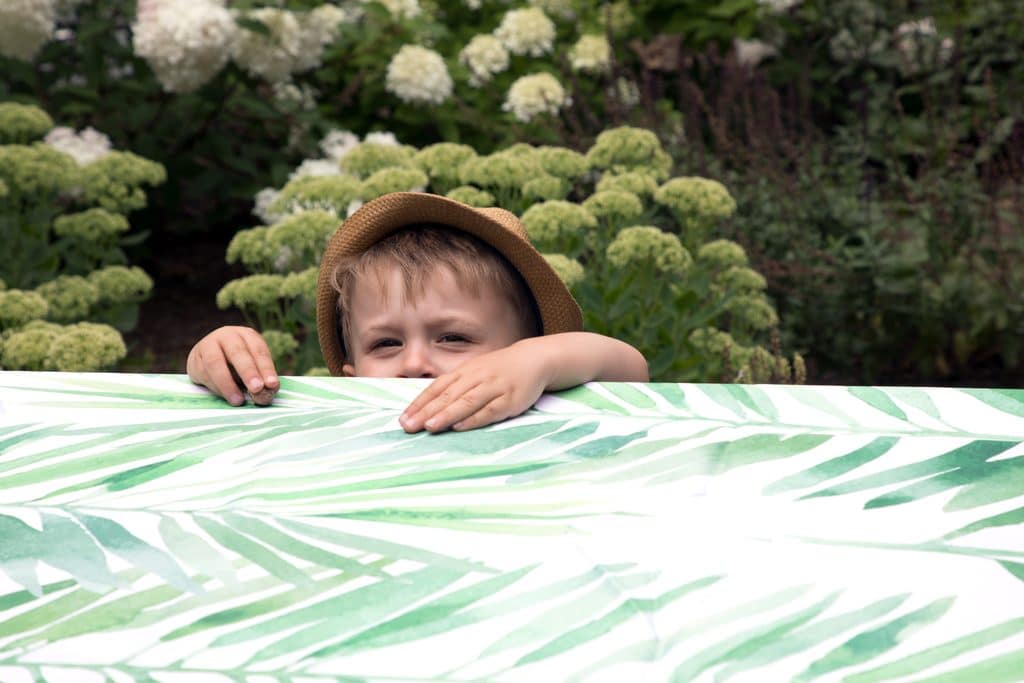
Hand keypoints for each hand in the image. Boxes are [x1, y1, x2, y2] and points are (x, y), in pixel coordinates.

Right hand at [186, 326, 279, 405]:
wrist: (208, 359)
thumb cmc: (237, 365)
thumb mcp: (252, 367)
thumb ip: (260, 378)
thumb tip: (266, 393)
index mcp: (246, 335)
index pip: (258, 350)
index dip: (266, 368)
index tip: (272, 384)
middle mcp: (227, 335)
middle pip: (237, 352)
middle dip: (248, 372)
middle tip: (257, 389)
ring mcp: (208, 345)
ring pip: (215, 362)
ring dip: (227, 384)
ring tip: (238, 401)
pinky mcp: (194, 358)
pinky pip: (203, 373)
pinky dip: (216, 387)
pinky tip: (226, 396)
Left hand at [399, 341, 548, 432]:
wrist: (533, 360)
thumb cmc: (498, 370)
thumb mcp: (474, 371)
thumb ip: (454, 386)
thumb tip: (428, 405)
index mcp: (464, 371)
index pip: (437, 388)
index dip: (419, 403)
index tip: (403, 418)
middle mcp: (476, 378)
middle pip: (448, 396)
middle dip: (426, 412)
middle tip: (408, 426)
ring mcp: (493, 388)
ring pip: (467, 402)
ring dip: (447, 415)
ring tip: (430, 427)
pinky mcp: (510, 400)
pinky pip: (490, 410)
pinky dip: (474, 418)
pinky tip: (460, 427)